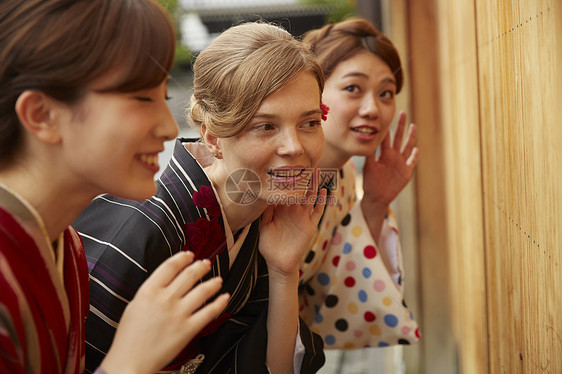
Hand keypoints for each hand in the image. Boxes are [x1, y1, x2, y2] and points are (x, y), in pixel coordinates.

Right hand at [100, 251, 229, 373]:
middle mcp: (165, 299)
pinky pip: (209, 312)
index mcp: (149, 291)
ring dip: (213, 282)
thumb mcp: (133, 305)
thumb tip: (164, 282)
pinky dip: (219, 303)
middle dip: (201, 267)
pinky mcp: (188, 329)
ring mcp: (178, 313)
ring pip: (202, 290)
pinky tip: (224, 298)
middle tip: (206, 264)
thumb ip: (150, 292)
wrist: (129, 362)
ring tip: (218, 279)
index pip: (170, 266)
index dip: (183, 258)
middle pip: (189, 275)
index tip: (189, 255)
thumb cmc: (128, 338)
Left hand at [259, 169, 326, 276]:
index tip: (287, 165)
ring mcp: (303, 217)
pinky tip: (324, 191)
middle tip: (306, 161)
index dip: (287, 179)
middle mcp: (293, 211)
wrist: (279, 263)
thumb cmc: (269, 246)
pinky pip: (317, 212)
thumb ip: (267, 212)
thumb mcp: (264, 227)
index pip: (286, 191)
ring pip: (310, 197)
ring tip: (317, 171)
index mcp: (282, 209)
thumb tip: (267, 197)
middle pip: (300, 190)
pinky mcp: (310, 226)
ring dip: (314, 185)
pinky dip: (321, 202)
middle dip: (303, 177)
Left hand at [362, 111, 417, 208]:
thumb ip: (369, 156)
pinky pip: (412, 162)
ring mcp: (401, 163)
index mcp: (384, 154)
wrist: (377, 197)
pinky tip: (416, 149)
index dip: (387, 128)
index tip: (386, 116)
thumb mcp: (369, 168)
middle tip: (402, 113)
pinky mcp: (406, 172)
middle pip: (398, 138)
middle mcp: (394, 156)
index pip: (386, 138)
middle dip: (400, 126)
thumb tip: (367, 143)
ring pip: (407, 147)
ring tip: (413, 125)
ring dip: (410, 137)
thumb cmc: (371, 183)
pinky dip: (414, 156)